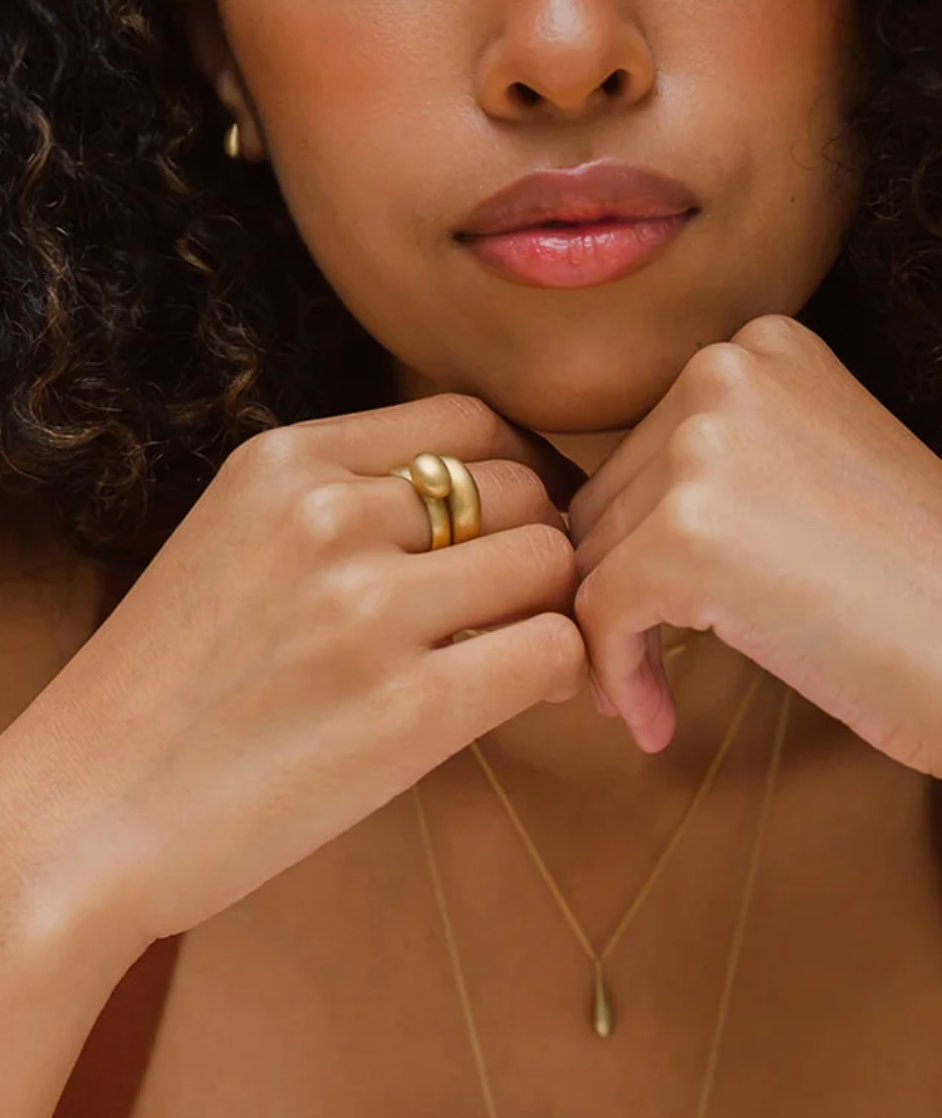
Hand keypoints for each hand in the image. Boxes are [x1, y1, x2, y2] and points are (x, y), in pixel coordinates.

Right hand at [6, 394, 586, 943]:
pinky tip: (532, 694)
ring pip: (549, 562)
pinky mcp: (405, 709)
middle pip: (522, 488)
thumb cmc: (162, 690)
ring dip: (557, 605)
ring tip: (528, 649)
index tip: (522, 520)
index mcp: (287, 461)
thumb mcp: (234, 543)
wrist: (83, 815)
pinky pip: (550, 649)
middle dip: (544, 540)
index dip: (520, 469)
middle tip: (528, 598)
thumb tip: (472, 511)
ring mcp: (368, 608)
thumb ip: (340, 508)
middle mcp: (331, 515)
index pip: (469, 422)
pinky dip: (563, 669)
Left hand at [569, 314, 941, 774]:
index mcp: (758, 349)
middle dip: (620, 592)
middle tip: (651, 664)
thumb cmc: (911, 583)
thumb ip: (714, 468)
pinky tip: (655, 724)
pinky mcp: (686, 537)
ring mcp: (703, 451)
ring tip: (657, 701)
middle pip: (605, 503)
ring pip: (593, 559)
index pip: (639, 456)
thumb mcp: (811, 472)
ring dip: (617, 640)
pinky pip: (601, 615)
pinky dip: (617, 676)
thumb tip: (586, 523)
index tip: (665, 613)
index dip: (637, 545)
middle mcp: (723, 373)